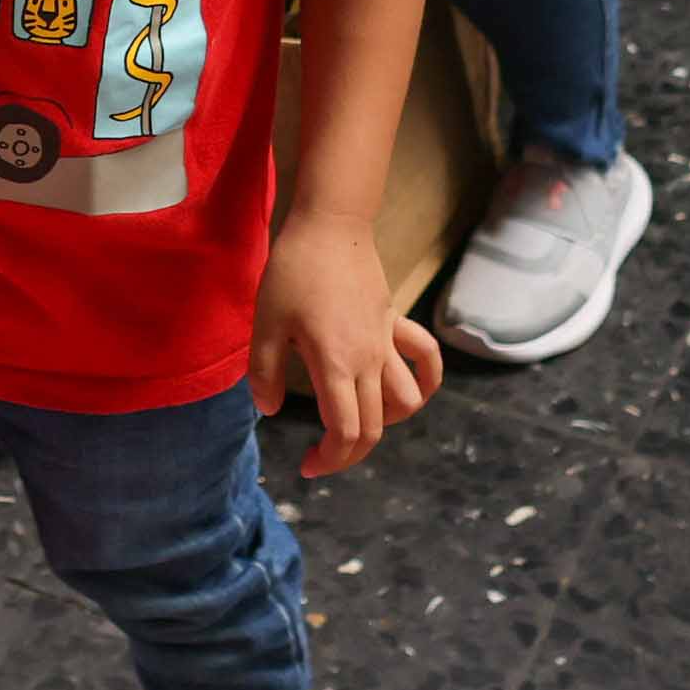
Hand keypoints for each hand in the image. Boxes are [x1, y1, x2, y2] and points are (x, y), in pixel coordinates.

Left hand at [250, 212, 440, 477]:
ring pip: (406, 401)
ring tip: (357, 425)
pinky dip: (425, 380)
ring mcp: (386, 342)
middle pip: (374, 427)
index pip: (346, 432)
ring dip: (386, 424)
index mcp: (335, 365)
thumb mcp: (265, 323)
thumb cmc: (293, 271)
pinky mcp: (393, 323)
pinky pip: (423, 357)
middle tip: (320, 458)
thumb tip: (268, 411)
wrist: (331, 224)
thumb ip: (263, 373)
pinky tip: (411, 391)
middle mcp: (369, 360)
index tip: (307, 465)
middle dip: (349, 454)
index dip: (330, 459)